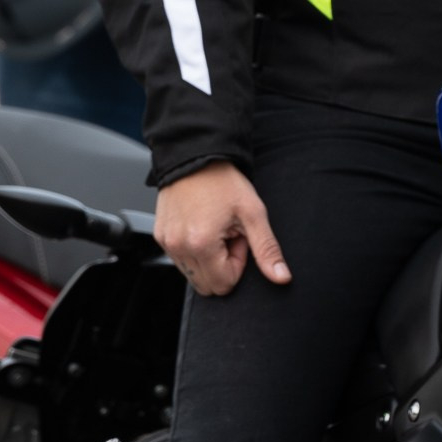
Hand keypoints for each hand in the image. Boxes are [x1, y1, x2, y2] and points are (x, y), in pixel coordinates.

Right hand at [154, 163, 289, 296]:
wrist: (196, 156)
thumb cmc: (223, 181)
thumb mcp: (253, 213)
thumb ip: (267, 250)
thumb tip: (281, 277)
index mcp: (201, 244)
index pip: (224, 284)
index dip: (238, 263)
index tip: (238, 237)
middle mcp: (178, 246)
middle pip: (207, 285)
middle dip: (222, 265)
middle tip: (227, 235)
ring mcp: (166, 242)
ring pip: (193, 275)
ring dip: (208, 259)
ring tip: (215, 228)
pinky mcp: (160, 236)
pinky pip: (180, 260)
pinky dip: (194, 251)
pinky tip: (201, 225)